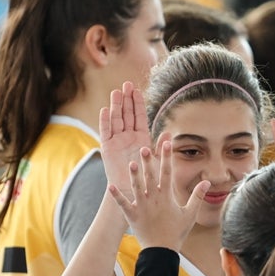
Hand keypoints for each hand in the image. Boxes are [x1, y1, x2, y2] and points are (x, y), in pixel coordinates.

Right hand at [99, 82, 152, 196]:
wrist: (133, 191)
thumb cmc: (147, 178)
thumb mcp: (156, 162)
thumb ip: (161, 148)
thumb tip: (168, 133)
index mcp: (141, 137)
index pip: (139, 116)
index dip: (138, 103)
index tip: (137, 90)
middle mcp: (128, 137)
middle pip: (127, 114)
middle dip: (127, 99)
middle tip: (126, 84)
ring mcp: (117, 141)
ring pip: (116, 120)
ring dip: (116, 106)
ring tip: (116, 92)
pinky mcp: (108, 148)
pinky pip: (106, 132)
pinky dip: (105, 122)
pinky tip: (105, 110)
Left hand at [108, 142, 206, 251]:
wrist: (162, 251)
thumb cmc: (176, 232)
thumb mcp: (190, 214)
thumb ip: (197, 196)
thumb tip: (206, 182)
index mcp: (167, 197)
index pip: (167, 173)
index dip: (167, 157)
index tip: (166, 143)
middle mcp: (154, 199)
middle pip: (151, 177)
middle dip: (148, 162)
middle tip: (144, 147)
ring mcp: (142, 207)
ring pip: (137, 188)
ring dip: (134, 176)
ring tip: (131, 163)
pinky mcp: (132, 216)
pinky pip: (123, 204)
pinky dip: (117, 196)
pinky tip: (111, 186)